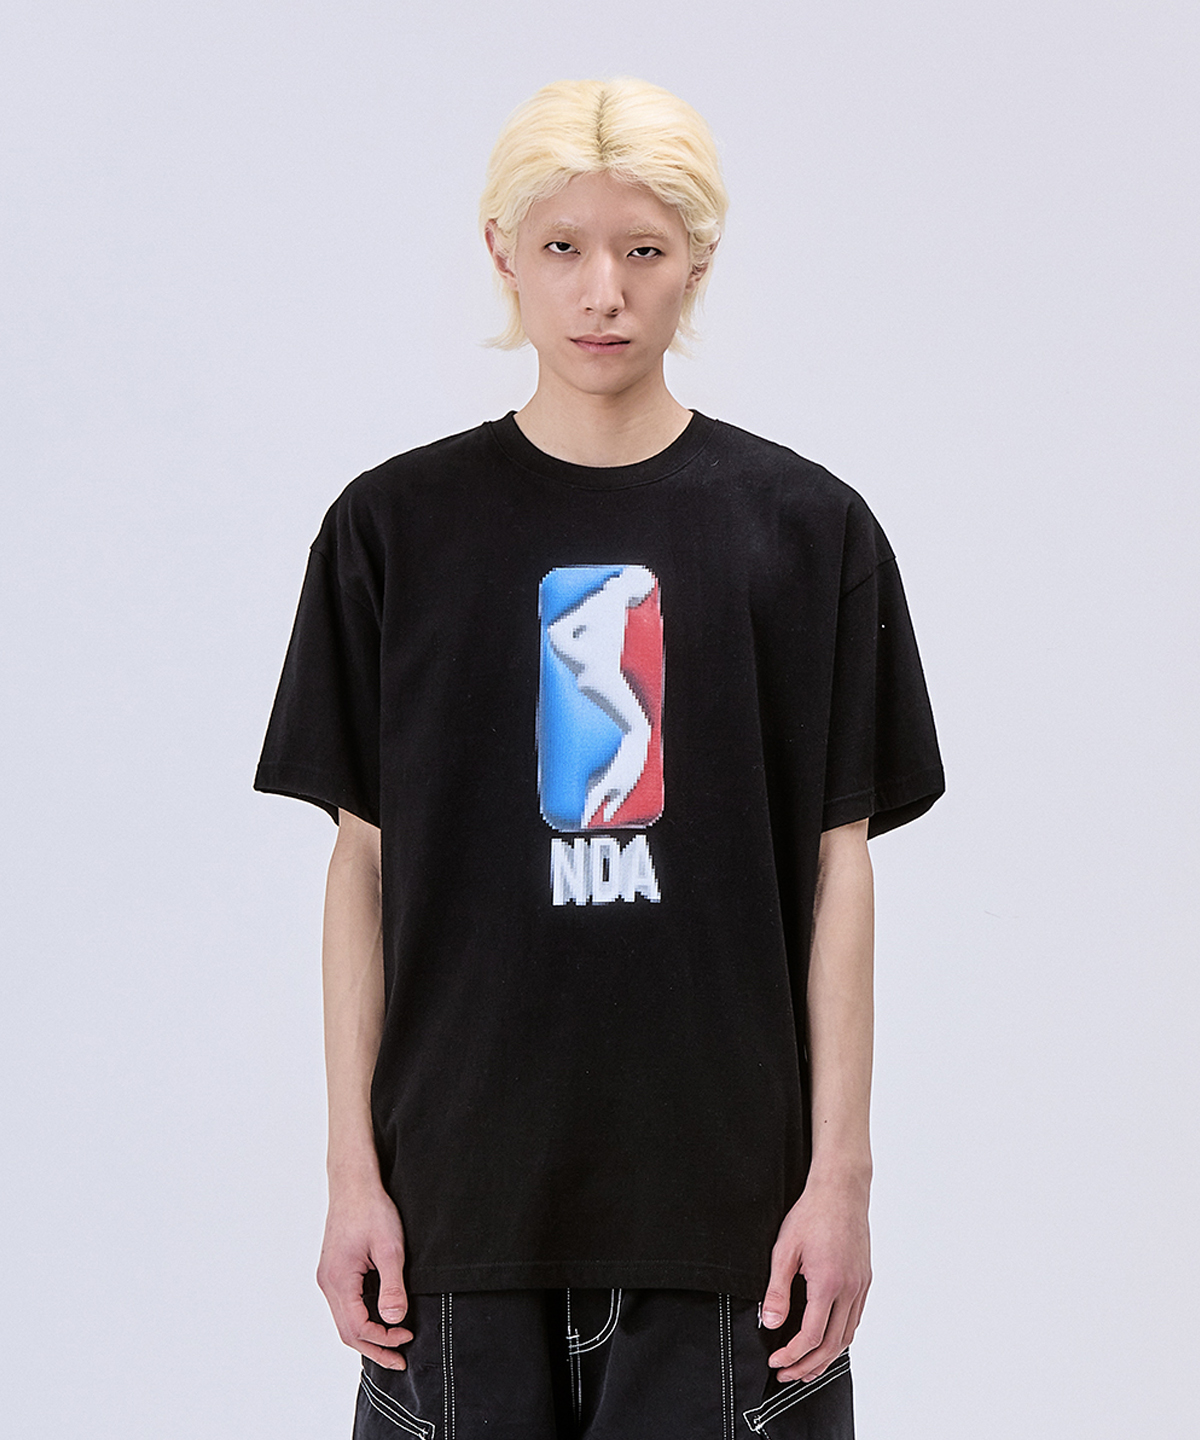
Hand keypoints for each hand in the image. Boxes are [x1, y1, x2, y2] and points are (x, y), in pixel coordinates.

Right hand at [316, 1178, 412, 1369]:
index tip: (407, 1339)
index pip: (357, 1327)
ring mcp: (328, 1277)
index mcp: (339, 1280)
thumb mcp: (390, 1248)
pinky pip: (344, 1305)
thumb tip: (396, 1321)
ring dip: (367, 1335)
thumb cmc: (372, 1210)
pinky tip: (379, 1319)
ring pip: (344, 1319)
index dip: (383, 1340)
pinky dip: (361, 1319)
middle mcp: (328, 1283)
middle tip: (399, 1360)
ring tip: (392, 1343)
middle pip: (347, 1331)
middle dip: (374, 1348)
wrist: (353, 1184)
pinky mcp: (334, 1270)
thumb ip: (392, 1287)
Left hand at [760, 1176, 871, 1382]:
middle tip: (786, 1374)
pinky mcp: (865, 1280)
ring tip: (806, 1367)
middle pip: (832, 1344)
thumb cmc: (811, 1214)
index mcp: (828, 1284)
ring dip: (826, 1357)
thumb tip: (770, 1323)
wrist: (841, 1190)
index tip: (775, 1362)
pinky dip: (840, 1338)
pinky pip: (855, 1320)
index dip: (792, 1355)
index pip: (811, 1336)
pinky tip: (826, 1341)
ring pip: (847, 1336)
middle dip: (807, 1365)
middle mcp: (850, 1290)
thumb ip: (777, 1290)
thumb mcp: (784, 1249)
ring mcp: (861, 1286)